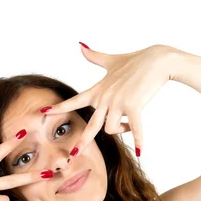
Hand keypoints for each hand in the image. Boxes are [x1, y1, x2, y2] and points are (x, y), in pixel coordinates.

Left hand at [40, 43, 175, 157]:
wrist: (157, 59)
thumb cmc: (137, 60)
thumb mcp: (112, 60)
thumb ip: (95, 57)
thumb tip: (80, 45)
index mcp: (99, 90)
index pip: (75, 100)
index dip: (59, 107)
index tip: (44, 111)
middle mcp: (105, 98)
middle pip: (90, 125)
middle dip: (82, 141)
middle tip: (73, 155)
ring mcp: (119, 102)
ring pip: (111, 129)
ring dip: (121, 131)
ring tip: (128, 127)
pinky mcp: (134, 105)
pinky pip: (134, 128)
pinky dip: (138, 140)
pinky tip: (140, 151)